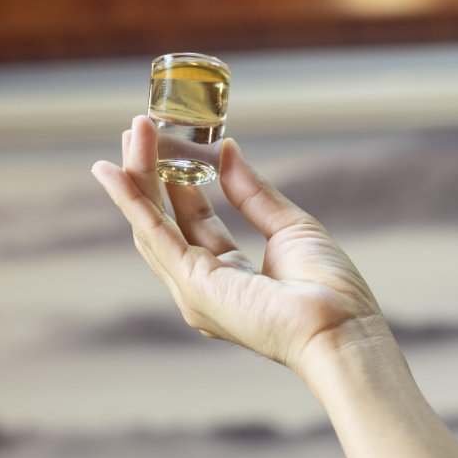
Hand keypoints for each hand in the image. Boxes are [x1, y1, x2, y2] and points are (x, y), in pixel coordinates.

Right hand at [92, 116, 387, 376]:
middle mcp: (201, 286)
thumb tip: (227, 150)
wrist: (341, 327)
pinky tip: (116, 172)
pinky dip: (131, 199)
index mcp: (228, 277)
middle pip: (163, 220)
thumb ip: (253, 193)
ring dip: (137, 176)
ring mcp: (191, 290)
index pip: (191, 221)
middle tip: (139, 130)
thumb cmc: (329, 291)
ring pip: (151, 223)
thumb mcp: (290, 227)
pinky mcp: (191, 284)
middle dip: (148, 174)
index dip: (177, 181)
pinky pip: (153, 233)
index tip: (170, 143)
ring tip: (132, 131)